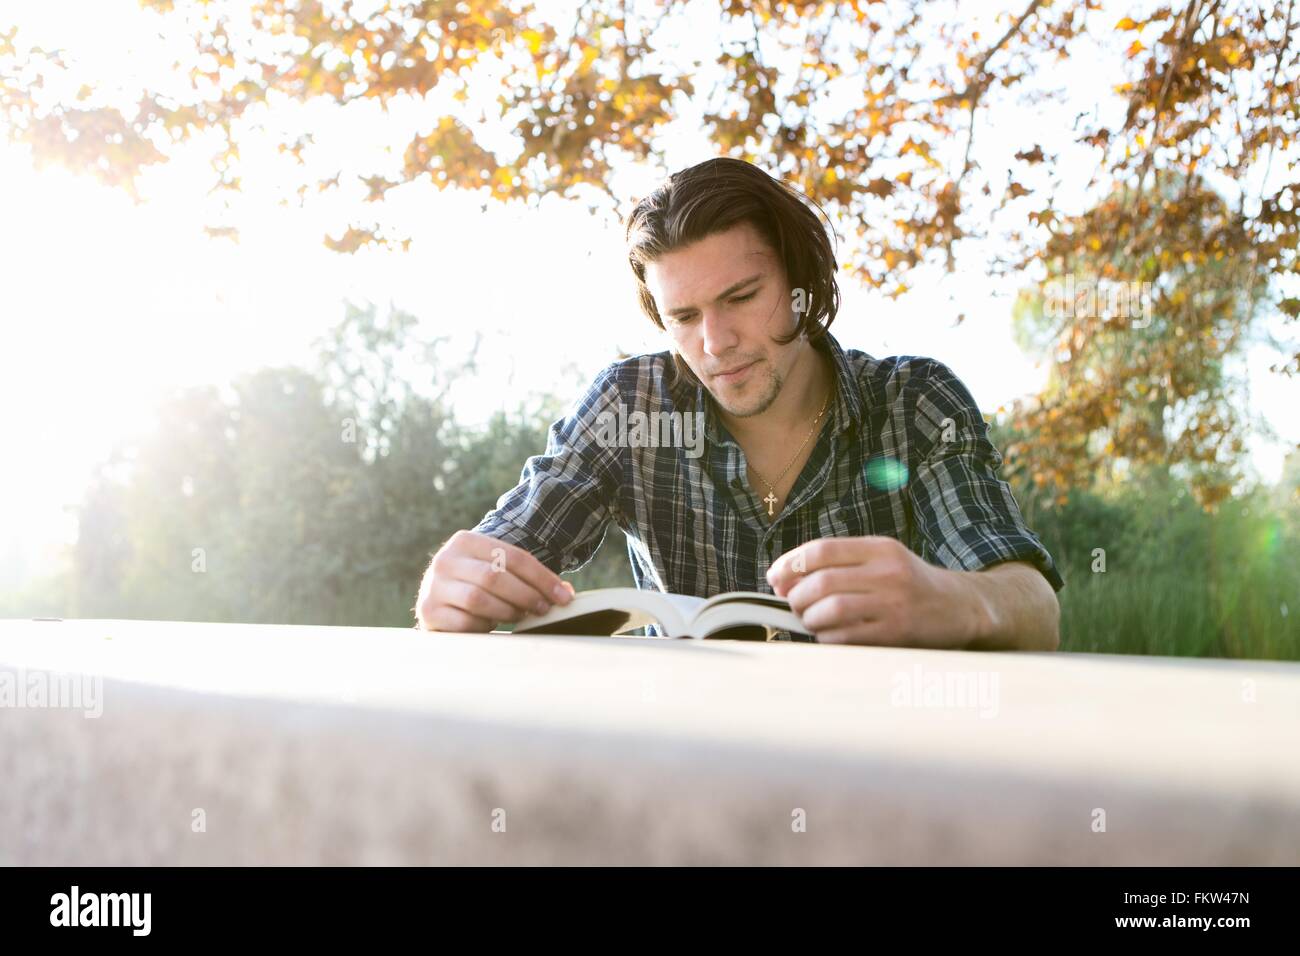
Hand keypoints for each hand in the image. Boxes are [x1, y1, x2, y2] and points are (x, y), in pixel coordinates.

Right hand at [413, 530, 573, 631]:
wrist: (437, 598)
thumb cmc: (477, 582)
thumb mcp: (496, 568)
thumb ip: (526, 576)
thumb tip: (566, 595)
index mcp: (465, 541)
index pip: (513, 556)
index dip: (543, 578)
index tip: (564, 597)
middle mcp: (445, 560)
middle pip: (495, 577)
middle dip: (526, 595)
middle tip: (543, 609)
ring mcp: (433, 587)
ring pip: (478, 599)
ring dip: (507, 611)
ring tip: (519, 615)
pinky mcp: (429, 613)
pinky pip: (465, 623)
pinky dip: (485, 626)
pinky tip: (492, 625)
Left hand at [766, 536, 984, 647]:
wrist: (961, 608)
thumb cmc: (909, 584)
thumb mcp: (881, 560)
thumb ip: (838, 564)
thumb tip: (782, 577)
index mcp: (880, 548)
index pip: (821, 550)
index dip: (789, 564)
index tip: (775, 577)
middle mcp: (888, 572)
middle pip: (822, 582)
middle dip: (797, 597)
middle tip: (795, 605)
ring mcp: (894, 603)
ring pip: (831, 610)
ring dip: (810, 619)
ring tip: (812, 620)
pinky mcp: (897, 633)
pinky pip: (846, 637)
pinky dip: (827, 638)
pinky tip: (830, 635)